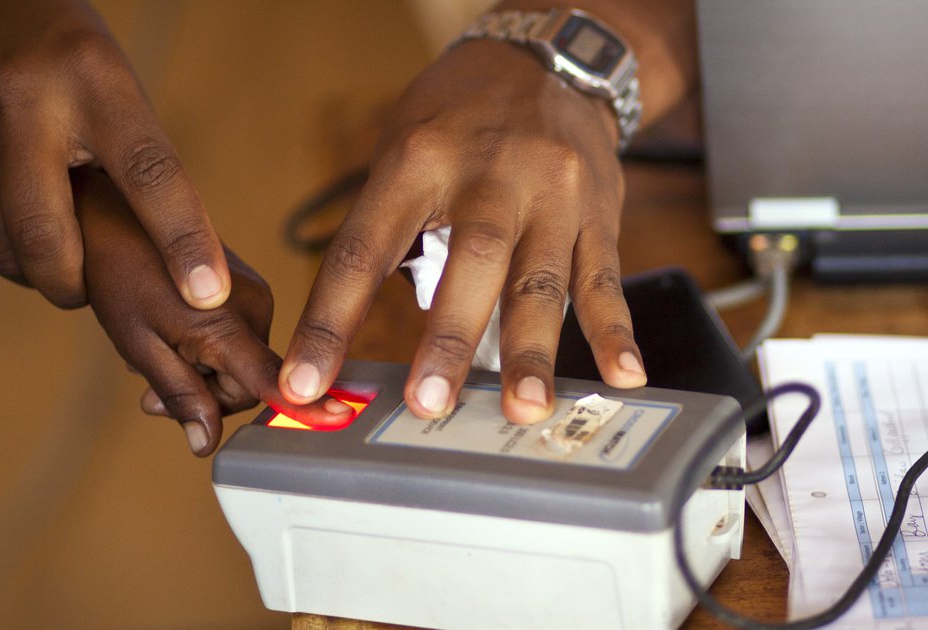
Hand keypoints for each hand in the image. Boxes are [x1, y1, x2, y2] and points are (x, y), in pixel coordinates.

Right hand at [0, 0, 229, 309]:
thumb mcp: (113, 84)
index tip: (205, 293)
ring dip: (33, 268)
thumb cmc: (57, 54)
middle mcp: (19, 104)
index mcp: (91, 80)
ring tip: (48, 239)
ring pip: (1, 253)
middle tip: (86, 282)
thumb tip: (181, 263)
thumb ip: (137, 165)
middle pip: (49, 241)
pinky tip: (7, 219)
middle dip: (74, 284)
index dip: (181, 240)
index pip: (149, 174)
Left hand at [75, 169, 350, 455]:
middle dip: (204, 396)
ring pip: (241, 366)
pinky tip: (172, 336)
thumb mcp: (139, 345)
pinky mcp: (251, 289)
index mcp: (226, 322)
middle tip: (153, 395)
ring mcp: (257, 295)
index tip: (338, 419)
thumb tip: (206, 443)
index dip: (303, 405)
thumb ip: (180, 395)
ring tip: (154, 357)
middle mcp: (255, 306)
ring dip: (201, 375)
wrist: (116, 217)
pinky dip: (207, 352)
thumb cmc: (120, 275)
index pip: (271, 377)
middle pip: (247, 385)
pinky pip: (239, 343)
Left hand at [280, 40, 645, 425]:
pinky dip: (614, 331)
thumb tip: (354, 333)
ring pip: (541, 278)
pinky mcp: (598, 211)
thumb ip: (388, 233)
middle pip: (470, 260)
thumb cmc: (458, 119)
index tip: (305, 382)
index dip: (330, 320)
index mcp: (417, 160)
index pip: (364, 249)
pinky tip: (622, 375)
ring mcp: (550, 193)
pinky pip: (606, 276)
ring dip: (531, 350)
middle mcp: (488, 173)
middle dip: (447, 337)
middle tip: (429, 403)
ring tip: (525, 407)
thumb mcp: (402, 151)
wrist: (548, 59)